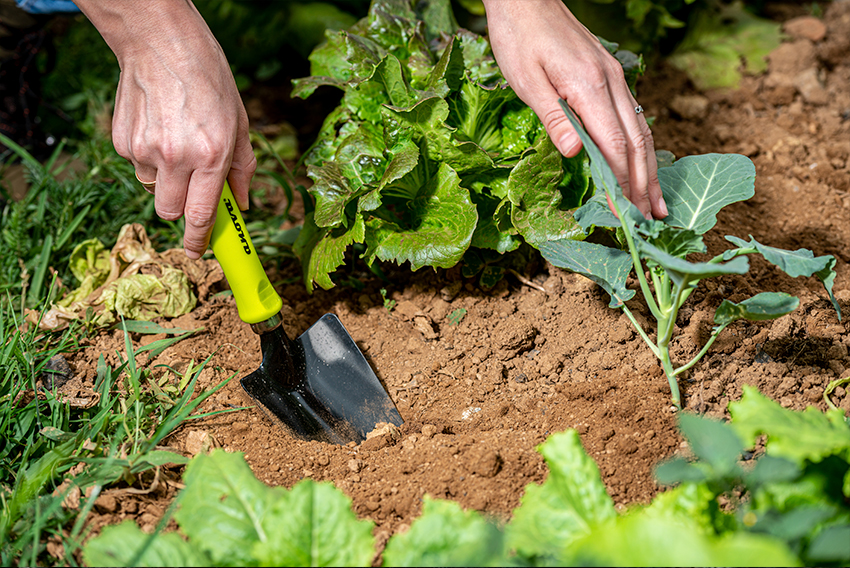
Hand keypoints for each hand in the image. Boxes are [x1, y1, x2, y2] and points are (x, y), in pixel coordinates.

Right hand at [75, 0, 256, 258]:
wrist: (160, 41)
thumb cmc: (208, 78)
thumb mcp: (239, 122)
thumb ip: (242, 167)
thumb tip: (243, 202)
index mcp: (210, 155)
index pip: (200, 215)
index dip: (199, 240)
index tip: (198, 252)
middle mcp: (175, 157)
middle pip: (170, 212)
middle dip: (182, 208)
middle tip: (192, 187)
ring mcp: (144, 149)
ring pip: (152, 189)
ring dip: (165, 179)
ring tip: (176, 141)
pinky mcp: (121, 141)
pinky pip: (136, 166)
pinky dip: (147, 157)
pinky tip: (158, 127)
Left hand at [482, 0, 665, 218]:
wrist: (528, 0)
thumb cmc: (520, 39)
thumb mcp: (526, 81)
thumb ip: (553, 118)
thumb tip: (574, 154)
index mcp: (590, 88)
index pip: (615, 146)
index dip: (623, 182)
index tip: (629, 213)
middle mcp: (612, 84)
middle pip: (637, 142)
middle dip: (646, 183)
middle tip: (654, 218)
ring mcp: (616, 78)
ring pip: (641, 130)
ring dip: (649, 168)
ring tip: (657, 199)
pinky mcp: (611, 75)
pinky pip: (633, 116)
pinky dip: (641, 145)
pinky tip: (643, 162)